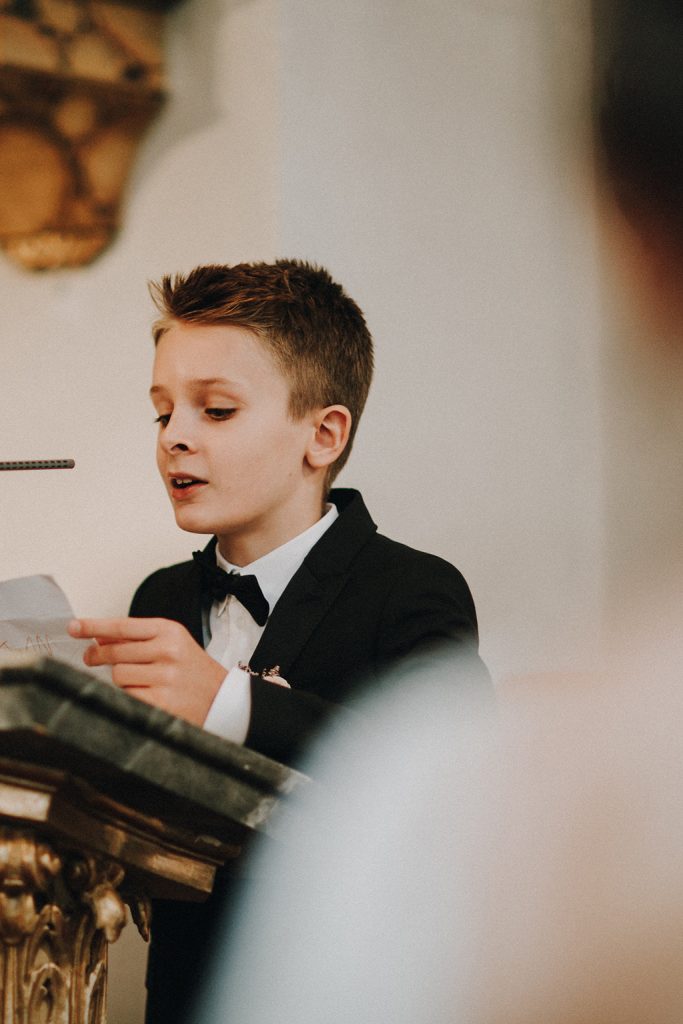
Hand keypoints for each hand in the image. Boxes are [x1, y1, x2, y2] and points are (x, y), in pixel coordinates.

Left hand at [68, 617, 226, 726]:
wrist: (224, 700)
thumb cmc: (193, 671)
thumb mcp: (172, 644)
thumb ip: (137, 640)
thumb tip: (98, 638)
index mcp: (170, 631)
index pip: (122, 626)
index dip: (94, 626)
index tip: (73, 627)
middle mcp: (168, 651)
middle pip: (114, 653)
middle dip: (97, 656)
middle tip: (89, 658)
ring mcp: (164, 677)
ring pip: (117, 676)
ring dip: (121, 680)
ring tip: (139, 681)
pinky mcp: (161, 702)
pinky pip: (126, 696)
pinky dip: (129, 696)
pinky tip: (144, 694)